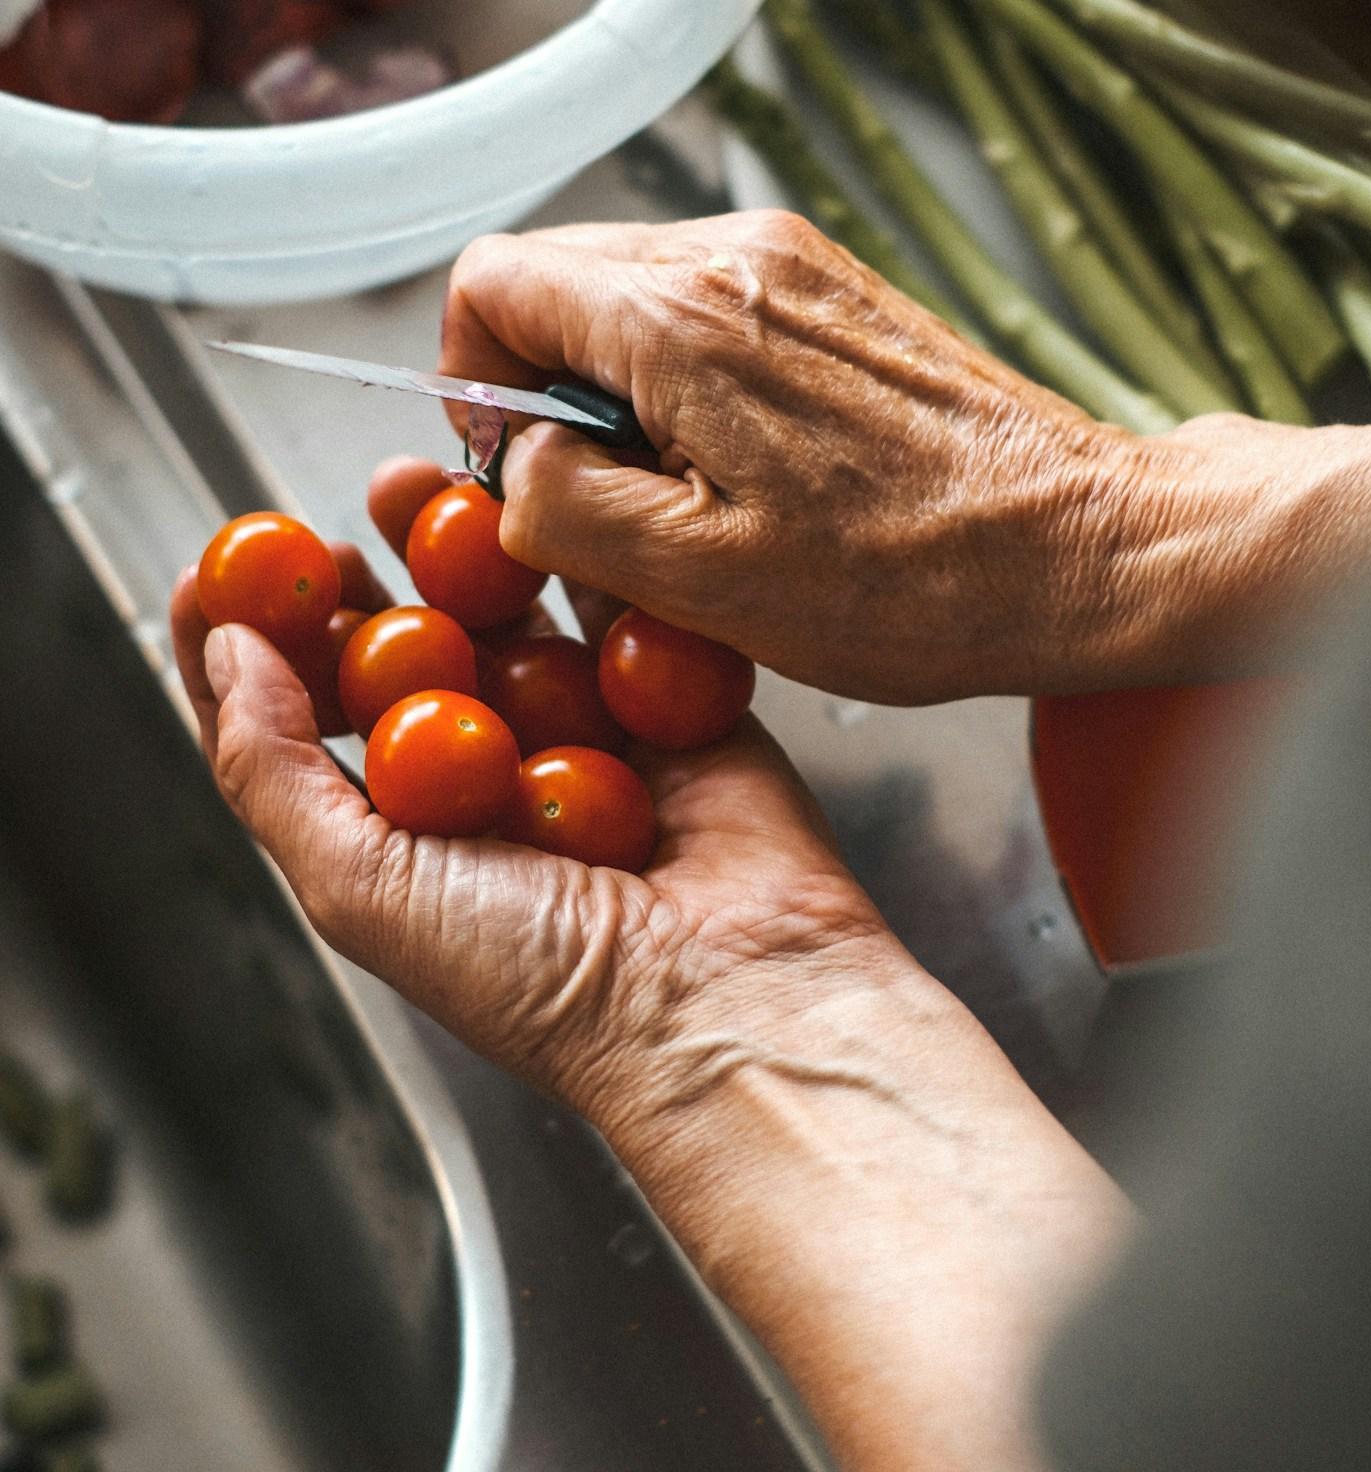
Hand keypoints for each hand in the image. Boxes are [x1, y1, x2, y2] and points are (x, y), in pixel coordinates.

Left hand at [171, 490, 1127, 1471]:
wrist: (720, 997)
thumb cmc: (536, 976)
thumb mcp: (357, 886)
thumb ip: (272, 768)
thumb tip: (225, 657)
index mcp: (401, 834)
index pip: (300, 728)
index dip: (250, 651)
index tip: (217, 580)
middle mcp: (484, 783)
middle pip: (398, 656)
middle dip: (353, 586)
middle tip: (325, 531)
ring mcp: (577, 738)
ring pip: (501, 618)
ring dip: (454, 549)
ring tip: (413, 486)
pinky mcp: (665, 707)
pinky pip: (613, 611)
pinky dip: (576, 556)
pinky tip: (532, 505)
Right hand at [439, 210, 1370, 699]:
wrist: (1077, 547)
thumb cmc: (911, 578)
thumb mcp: (702, 579)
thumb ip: (566, 505)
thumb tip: (518, 463)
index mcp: (680, 321)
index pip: (492, 282)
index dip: (470, 378)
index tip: (511, 463)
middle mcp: (735, 256)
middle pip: (558, 281)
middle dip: (544, 390)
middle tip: (594, 500)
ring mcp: (793, 265)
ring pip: (632, 300)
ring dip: (620, 395)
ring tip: (680, 499)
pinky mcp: (834, 296)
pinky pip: (710, 315)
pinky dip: (687, 386)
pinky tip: (741, 473)